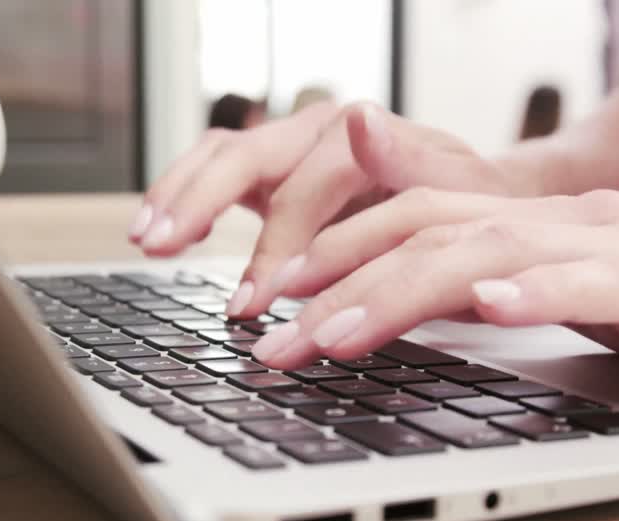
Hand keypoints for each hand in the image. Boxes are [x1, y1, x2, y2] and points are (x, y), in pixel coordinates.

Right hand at [129, 102, 536, 318]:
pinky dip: (185, 197)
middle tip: (163, 248)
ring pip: (219, 156)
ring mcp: (290, 147)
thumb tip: (362, 119)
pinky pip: (218, 173)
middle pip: (244, 157)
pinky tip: (161, 233)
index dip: (273, 247)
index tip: (253, 302)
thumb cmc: (465, 202)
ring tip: (147, 239)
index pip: (301, 189)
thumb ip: (408, 159)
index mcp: (358, 134)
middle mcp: (316, 130)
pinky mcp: (273, 171)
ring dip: (178, 194)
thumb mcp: (456, 188)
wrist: (471, 197)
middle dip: (199, 203)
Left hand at [249, 188, 618, 393]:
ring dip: (402, 293)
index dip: (336, 254)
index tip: (272, 301)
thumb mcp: (588, 288)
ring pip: (490, 252)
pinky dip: (538, 290)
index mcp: (540, 224)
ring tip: (333, 333)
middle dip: (336, 284)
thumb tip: (433, 307)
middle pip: (428, 233)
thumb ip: (514, 287)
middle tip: (268, 339)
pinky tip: (491, 305)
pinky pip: (598, 280)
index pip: (416, 222)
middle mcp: (566, 223)